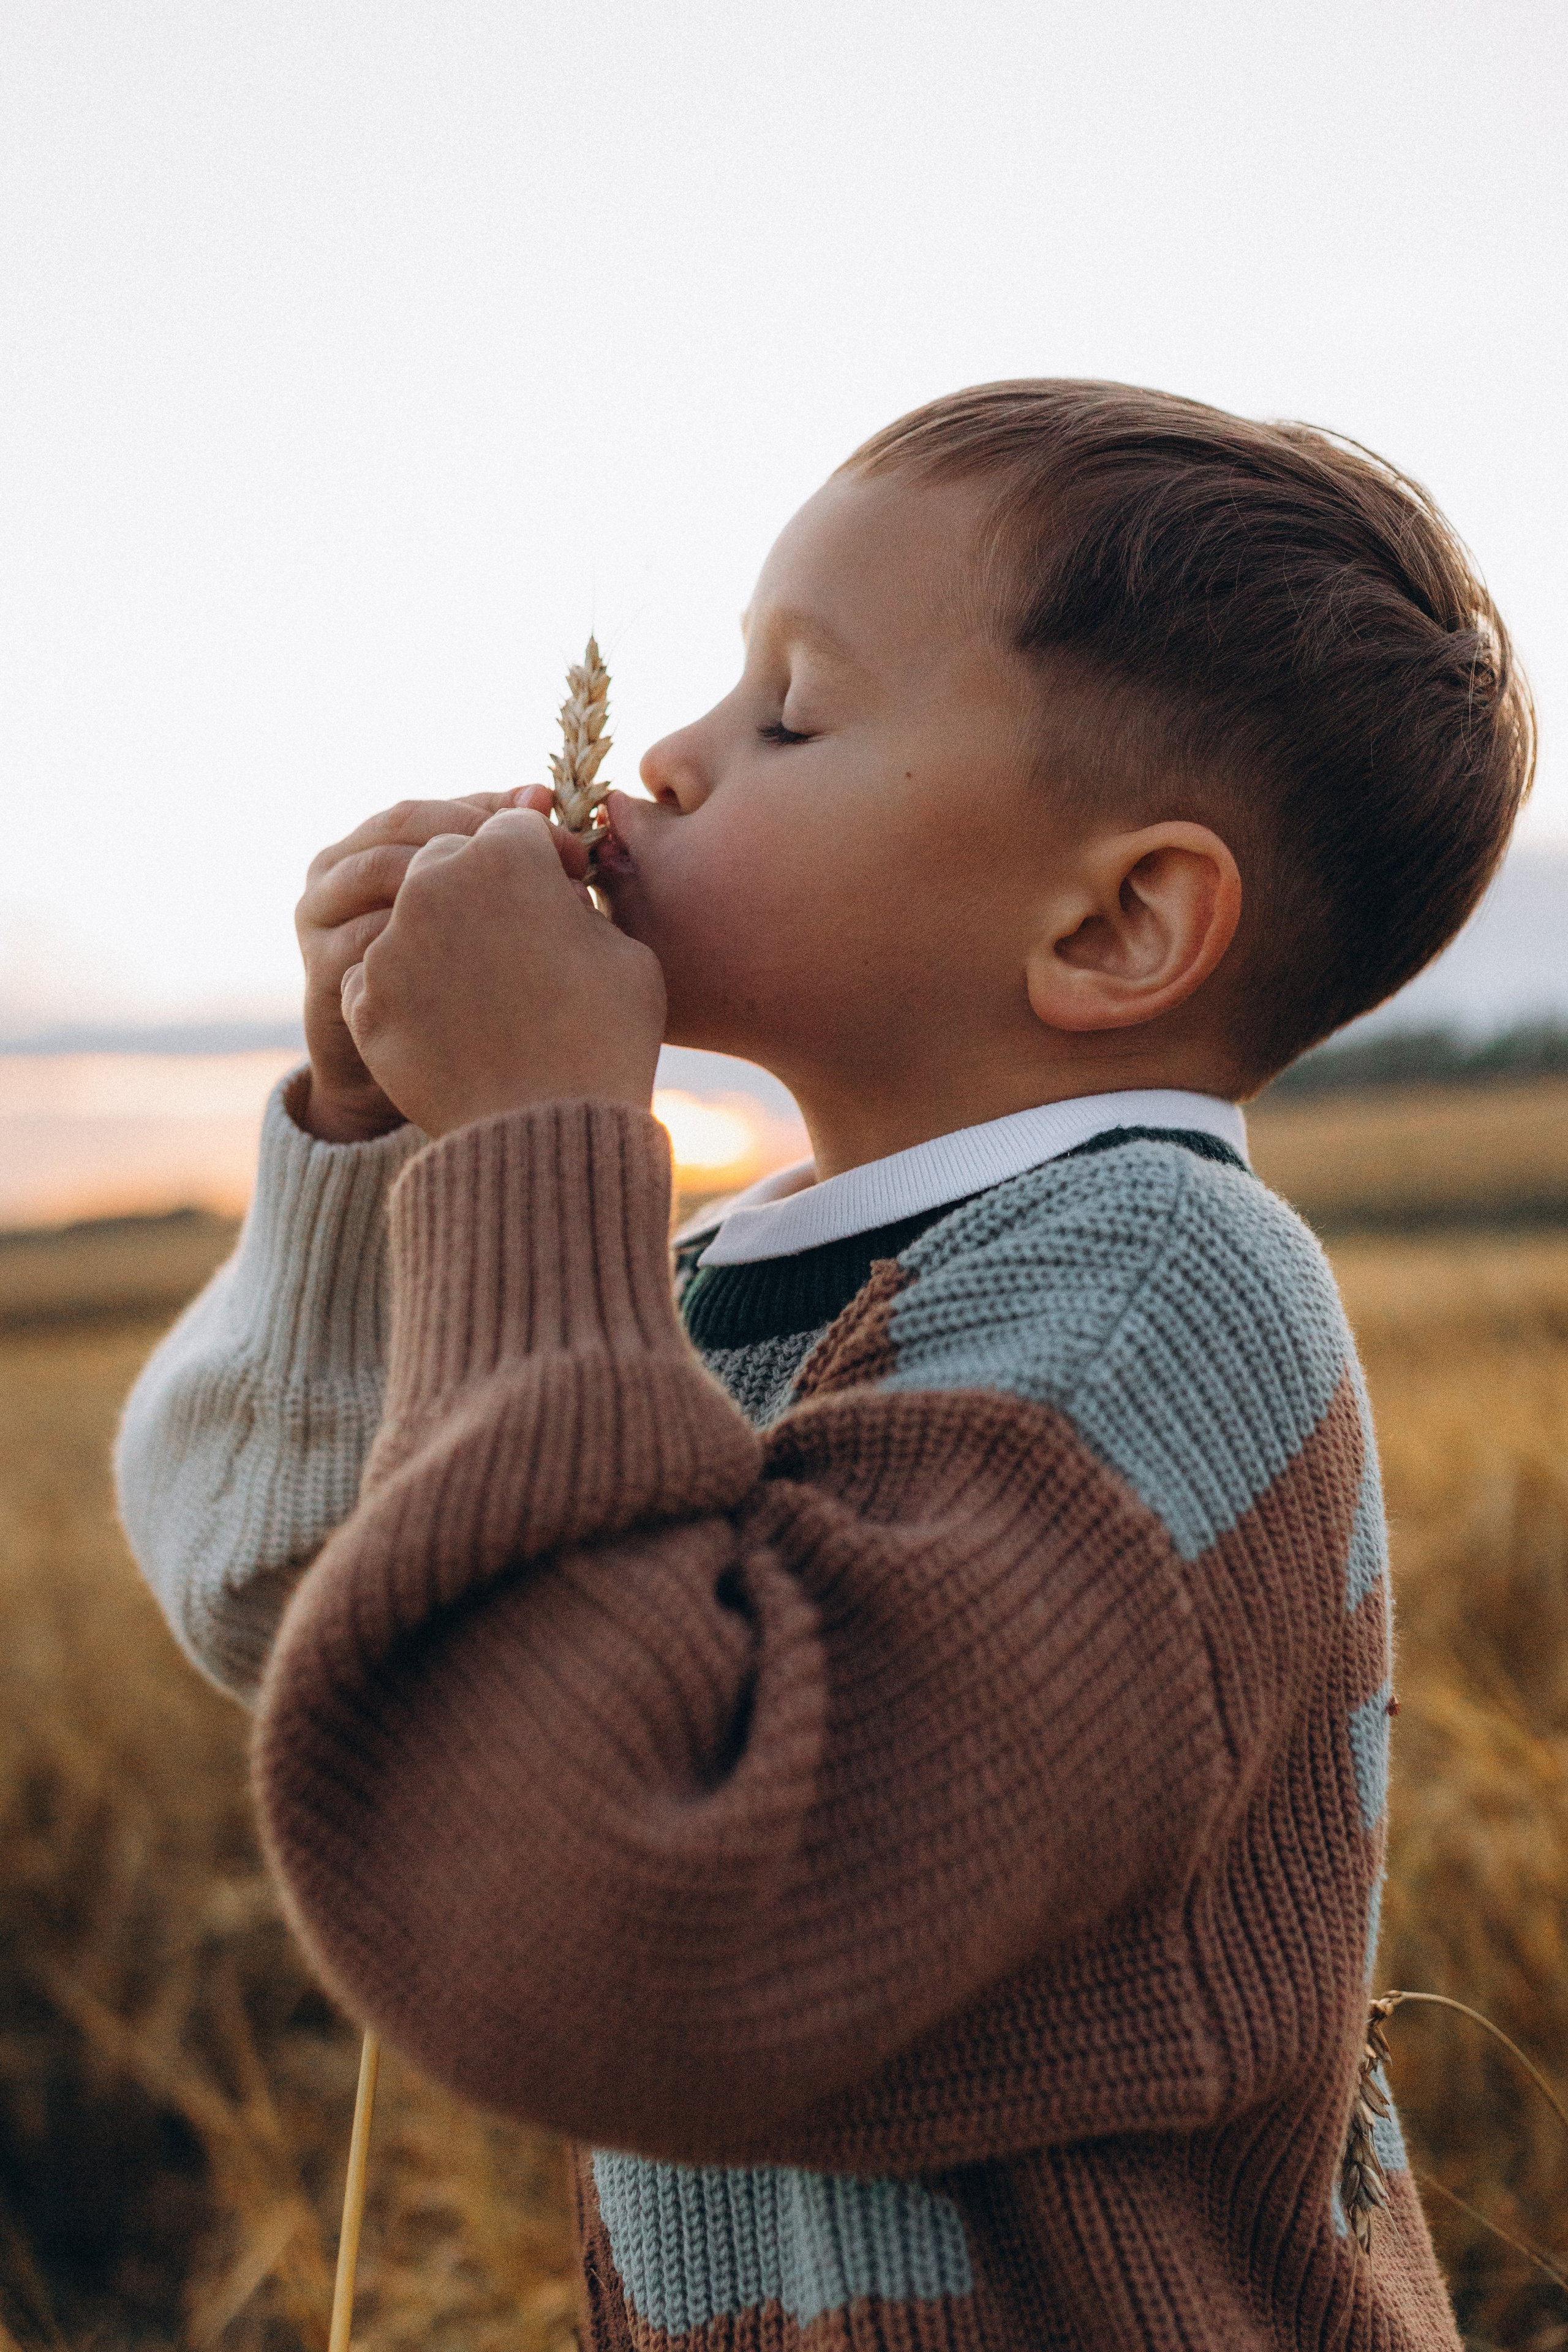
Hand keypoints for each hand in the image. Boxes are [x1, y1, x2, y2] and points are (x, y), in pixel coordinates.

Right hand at [295, 792, 523, 1141]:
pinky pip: (370, 942)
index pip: (444, 809)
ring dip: (457, 889)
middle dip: (483, 844)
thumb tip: (541, 796)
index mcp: (380, 842)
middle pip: (407, 828)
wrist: (408, 1077)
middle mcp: (337, 870)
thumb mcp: (482, 914)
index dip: (511, 820)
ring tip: (529, 921)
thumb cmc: (459, 987)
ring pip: (383, 873)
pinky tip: (489, 966)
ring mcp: (322, 921)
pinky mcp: (325, 975)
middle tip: (553, 874)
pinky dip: (429, 946)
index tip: (578, 847)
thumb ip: (503, 858)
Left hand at [339, 807, 665, 1139]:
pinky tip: (450, 1024)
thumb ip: (579, 902)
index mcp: (504, 856)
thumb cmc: (605, 1039)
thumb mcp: (624, 953)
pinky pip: (381, 978)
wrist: (548, 1135)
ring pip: (410, 918)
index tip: (561, 886)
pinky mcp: (362, 1003)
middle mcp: (433, 885)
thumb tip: (556, 893)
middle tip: (514, 930)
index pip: (514, 828)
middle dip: (481, 887)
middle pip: (449, 860)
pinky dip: (410, 992)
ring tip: (483, 987)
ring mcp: (389, 945)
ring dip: (441, 938)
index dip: (543, 856)